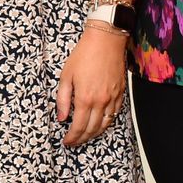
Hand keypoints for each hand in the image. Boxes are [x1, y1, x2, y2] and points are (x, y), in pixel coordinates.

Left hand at [57, 25, 127, 147]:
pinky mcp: (121, 93)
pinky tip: (100, 123)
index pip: (78, 127)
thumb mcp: (66, 76)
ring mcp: (112, 98)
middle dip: (82, 139)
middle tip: (74, 142)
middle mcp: (100, 101)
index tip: (67, 141)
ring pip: (105, 124)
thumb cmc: (84, 54)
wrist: (106, 40)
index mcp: (85, 98)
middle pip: (92, 129)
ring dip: (95, 134)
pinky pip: (115, 114)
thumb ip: (63, 99)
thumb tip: (62, 117)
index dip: (72, 137)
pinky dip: (107, 122)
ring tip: (86, 136)